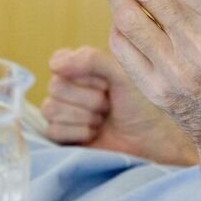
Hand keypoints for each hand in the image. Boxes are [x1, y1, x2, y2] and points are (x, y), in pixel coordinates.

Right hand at [42, 46, 197, 165]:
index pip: (58, 61)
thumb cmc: (139, 105)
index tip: (105, 83)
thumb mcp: (121, 75)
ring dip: (85, 117)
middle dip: (89, 99)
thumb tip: (55, 65)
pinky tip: (94, 133)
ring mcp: (61, 112)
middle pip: (55, 87)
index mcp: (79, 67)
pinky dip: (78, 133)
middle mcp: (67, 88)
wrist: (148, 141)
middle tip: (108, 105)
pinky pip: (53, 130)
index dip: (81, 74)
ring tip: (102, 119)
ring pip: (51, 109)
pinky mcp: (60, 136)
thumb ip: (92, 60)